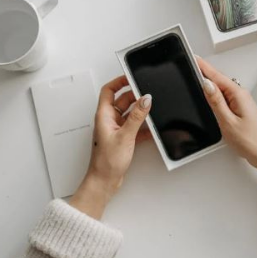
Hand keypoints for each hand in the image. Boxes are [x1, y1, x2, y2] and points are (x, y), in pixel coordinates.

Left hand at [69, 75, 151, 218]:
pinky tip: (151, 129)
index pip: (109, 90)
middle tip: (148, 95)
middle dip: (135, 97)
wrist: (104, 181)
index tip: (131, 76)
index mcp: (104, 115)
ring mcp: (115, 129)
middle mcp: (108, 120)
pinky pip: (134, 126)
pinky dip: (143, 126)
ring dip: (140, 112)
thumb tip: (146, 99)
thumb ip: (137, 116)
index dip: (119, 82)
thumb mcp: (126, 135)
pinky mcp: (122, 138)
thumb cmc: (106, 162)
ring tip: (152, 111)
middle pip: (122, 101)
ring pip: (130, 114)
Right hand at [197, 57, 256, 196]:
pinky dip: (216, 94)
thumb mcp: (228, 121)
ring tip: (197, 76)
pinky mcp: (241, 110)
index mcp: (238, 95)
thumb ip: (216, 102)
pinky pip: (226, 97)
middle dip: (205, 72)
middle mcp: (241, 96)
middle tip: (192, 64)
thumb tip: (207, 85)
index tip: (194, 57)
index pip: (217, 76)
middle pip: (219, 80)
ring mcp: (242, 103)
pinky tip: (210, 95)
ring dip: (210, 83)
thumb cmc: (251, 141)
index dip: (203, 67)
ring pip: (222, 89)